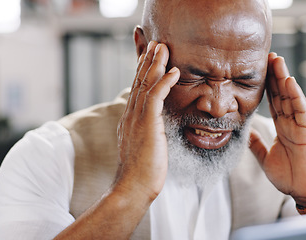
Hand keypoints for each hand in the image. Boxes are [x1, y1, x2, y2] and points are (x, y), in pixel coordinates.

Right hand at [116, 41, 179, 201]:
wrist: (133, 188)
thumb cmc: (143, 171)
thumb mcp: (144, 146)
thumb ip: (147, 132)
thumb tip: (154, 128)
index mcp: (131, 118)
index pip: (138, 88)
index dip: (143, 70)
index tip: (148, 55)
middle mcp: (131, 114)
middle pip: (139, 80)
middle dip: (147, 59)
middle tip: (154, 42)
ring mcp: (137, 118)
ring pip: (146, 83)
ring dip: (155, 63)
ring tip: (163, 46)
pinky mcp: (146, 124)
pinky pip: (155, 96)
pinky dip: (164, 81)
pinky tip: (174, 71)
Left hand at [249, 53, 305, 205]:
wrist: (305, 192)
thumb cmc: (289, 176)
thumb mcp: (265, 156)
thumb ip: (255, 142)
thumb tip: (242, 131)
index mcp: (281, 127)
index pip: (272, 101)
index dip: (265, 85)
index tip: (258, 69)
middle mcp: (291, 122)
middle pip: (280, 93)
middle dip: (273, 75)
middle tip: (266, 56)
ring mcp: (300, 124)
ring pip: (290, 96)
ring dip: (283, 78)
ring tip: (277, 60)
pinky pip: (301, 110)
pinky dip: (296, 95)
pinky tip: (289, 81)